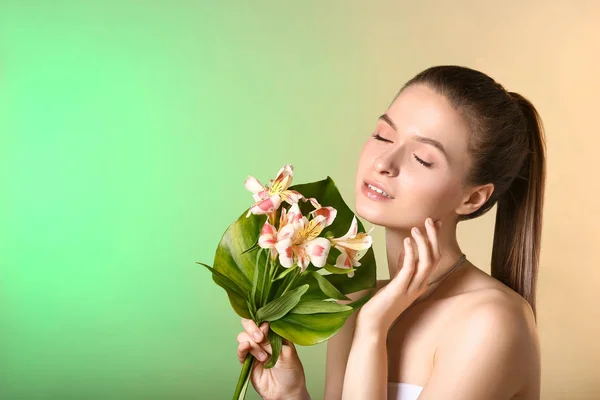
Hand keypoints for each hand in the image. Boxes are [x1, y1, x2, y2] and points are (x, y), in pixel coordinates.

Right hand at [236, 318, 309, 399]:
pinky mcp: (248, 362)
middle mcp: (263, 339)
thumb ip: (272, 340)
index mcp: (274, 334)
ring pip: (243, 337)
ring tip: (263, 356)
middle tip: (260, 338)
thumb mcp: (287, 352)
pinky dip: (241, 348)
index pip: (264, 319)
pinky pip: (240, 352)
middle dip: (252, 328)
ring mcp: (255, 350)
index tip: (265, 327)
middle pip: (250, 324)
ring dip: (252, 344)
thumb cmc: (292, 372)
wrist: (286, 393)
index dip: (261, 320)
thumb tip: (262, 326)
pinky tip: (246, 347)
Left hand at [355, 218, 440, 334]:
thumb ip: (403, 265)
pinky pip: (409, 268)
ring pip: (427, 262)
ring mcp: (411, 288)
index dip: (436, 239)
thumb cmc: (381, 304)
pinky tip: (407, 240)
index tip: (436, 223)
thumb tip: (407, 247)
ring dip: (423, 242)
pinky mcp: (399, 289)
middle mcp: (419, 285)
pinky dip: (411, 252)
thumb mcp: (395, 280)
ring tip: (416, 227)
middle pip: (435, 258)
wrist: (372, 326)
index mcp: (419, 283)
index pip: (434, 258)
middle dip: (434, 237)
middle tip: (431, 220)